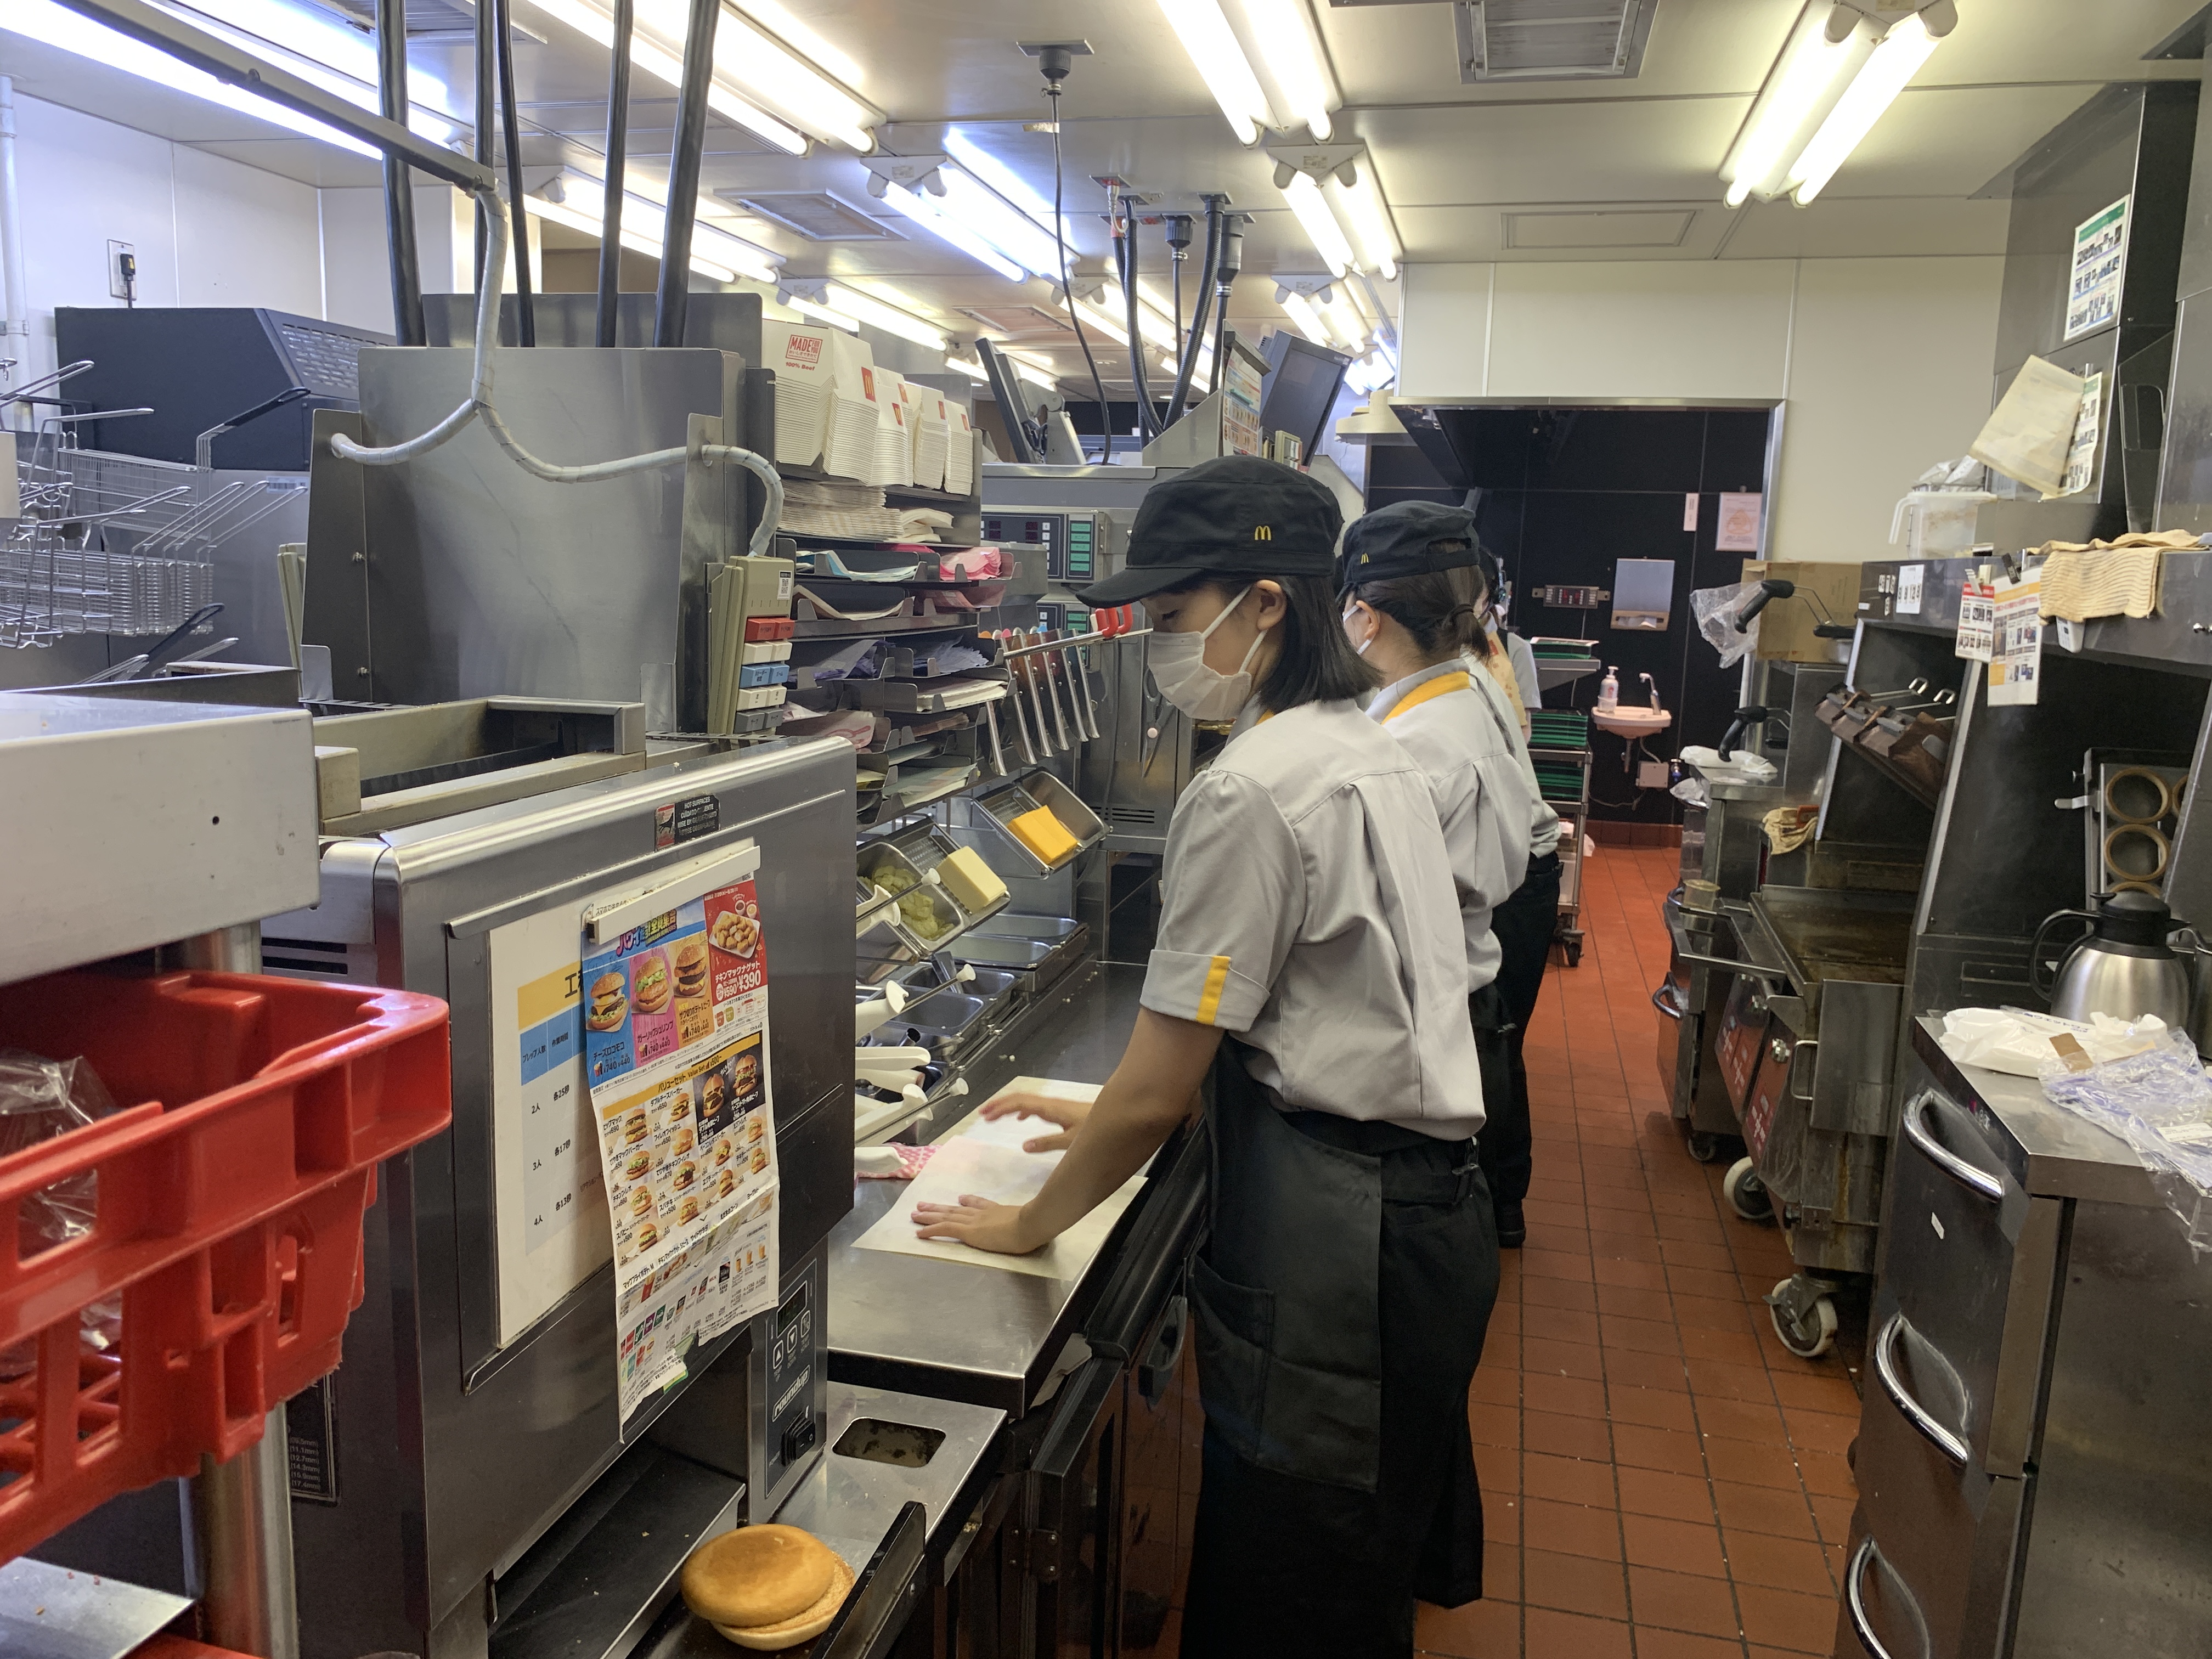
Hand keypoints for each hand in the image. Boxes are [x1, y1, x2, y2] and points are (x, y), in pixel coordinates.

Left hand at [911, 1194, 1046, 1253]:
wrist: (1031, 1224)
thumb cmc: (1035, 1224)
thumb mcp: (1030, 1219)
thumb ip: (1027, 1218)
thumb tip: (1034, 1221)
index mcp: (998, 1211)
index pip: (980, 1205)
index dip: (968, 1201)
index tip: (960, 1199)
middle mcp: (983, 1214)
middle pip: (957, 1209)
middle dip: (940, 1207)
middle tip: (924, 1205)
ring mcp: (974, 1221)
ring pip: (947, 1216)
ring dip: (930, 1215)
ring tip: (916, 1213)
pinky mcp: (968, 1231)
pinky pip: (945, 1229)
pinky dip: (931, 1229)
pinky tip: (919, 1232)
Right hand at [979, 1091, 1090, 1152]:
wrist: (1116, 1117)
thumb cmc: (1093, 1128)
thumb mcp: (1070, 1140)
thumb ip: (1047, 1143)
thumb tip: (1023, 1146)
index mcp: (1050, 1109)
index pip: (1020, 1103)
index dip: (1001, 1108)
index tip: (985, 1116)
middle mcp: (1050, 1104)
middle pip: (1019, 1098)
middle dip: (999, 1104)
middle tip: (982, 1113)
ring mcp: (1054, 1106)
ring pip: (1026, 1101)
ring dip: (1008, 1106)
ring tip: (993, 1115)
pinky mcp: (1060, 1110)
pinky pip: (1034, 1106)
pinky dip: (1021, 1110)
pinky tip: (1020, 1118)